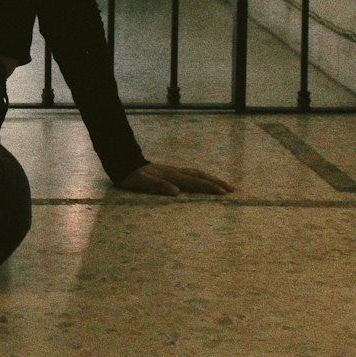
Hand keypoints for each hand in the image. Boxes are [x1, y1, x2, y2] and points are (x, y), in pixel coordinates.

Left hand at [118, 163, 234, 195]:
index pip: (194, 182)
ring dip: (210, 179)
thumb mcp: (141, 182)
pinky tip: (204, 182)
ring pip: (196, 173)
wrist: (124, 163)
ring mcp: (173, 171)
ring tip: (223, 185)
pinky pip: (190, 174)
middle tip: (232, 189)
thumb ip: (157, 186)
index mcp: (171, 176)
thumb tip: (176, 192)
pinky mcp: (170, 172)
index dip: (209, 187)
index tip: (223, 193)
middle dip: (216, 182)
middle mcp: (175, 172)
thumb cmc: (132, 176)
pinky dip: (201, 178)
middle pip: (199, 176)